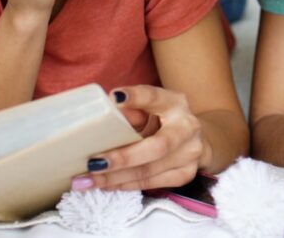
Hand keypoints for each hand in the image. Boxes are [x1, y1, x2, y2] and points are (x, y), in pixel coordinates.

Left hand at [75, 85, 206, 190]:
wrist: (194, 139)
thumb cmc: (162, 120)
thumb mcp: (149, 109)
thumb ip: (130, 110)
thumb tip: (106, 112)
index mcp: (175, 103)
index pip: (154, 97)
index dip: (136, 97)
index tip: (115, 98)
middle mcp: (187, 127)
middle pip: (156, 146)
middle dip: (123, 158)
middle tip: (93, 163)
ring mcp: (190, 153)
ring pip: (150, 170)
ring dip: (117, 177)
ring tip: (89, 180)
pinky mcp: (186, 173)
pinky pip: (152, 183)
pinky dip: (127, 185)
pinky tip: (108, 184)